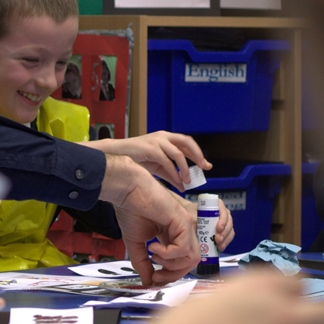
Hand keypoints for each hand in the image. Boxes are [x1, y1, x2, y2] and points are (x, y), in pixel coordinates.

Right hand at [86, 131, 210, 190]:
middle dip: (198, 155)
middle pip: (187, 142)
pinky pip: (166, 161)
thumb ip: (171, 174)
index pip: (187, 143)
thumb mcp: (157, 167)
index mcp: (166, 138)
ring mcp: (156, 141)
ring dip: (185, 168)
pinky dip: (173, 172)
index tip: (206, 165)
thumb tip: (184, 186)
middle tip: (204, 168)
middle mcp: (163, 136)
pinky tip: (176, 180)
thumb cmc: (136, 158)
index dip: (198, 154)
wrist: (116, 153)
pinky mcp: (150, 148)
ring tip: (188, 180)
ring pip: (178, 153)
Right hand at [99, 154, 199, 285]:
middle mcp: (183, 231)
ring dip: (171, 264)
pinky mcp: (183, 222)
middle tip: (156, 275)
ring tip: (154, 255)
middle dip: (173, 274)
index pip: (183, 261)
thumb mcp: (135, 243)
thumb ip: (142, 262)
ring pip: (192, 258)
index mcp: (173, 234)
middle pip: (191, 262)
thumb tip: (147, 282)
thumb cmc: (130, 209)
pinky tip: (153, 246)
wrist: (128, 191)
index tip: (154, 278)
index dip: (170, 274)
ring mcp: (185, 226)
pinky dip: (168, 254)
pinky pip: (183, 248)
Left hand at [173, 192, 234, 250]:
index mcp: (218, 205)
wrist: (190, 215)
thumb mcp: (192, 215)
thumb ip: (195, 221)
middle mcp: (224, 212)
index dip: (223, 221)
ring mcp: (226, 221)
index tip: (218, 228)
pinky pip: (229, 236)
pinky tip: (220, 248)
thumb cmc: (191, 213)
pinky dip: (226, 242)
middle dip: (224, 232)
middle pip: (229, 223)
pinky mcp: (225, 229)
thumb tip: (197, 231)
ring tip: (219, 246)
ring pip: (230, 230)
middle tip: (218, 240)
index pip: (224, 213)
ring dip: (226, 239)